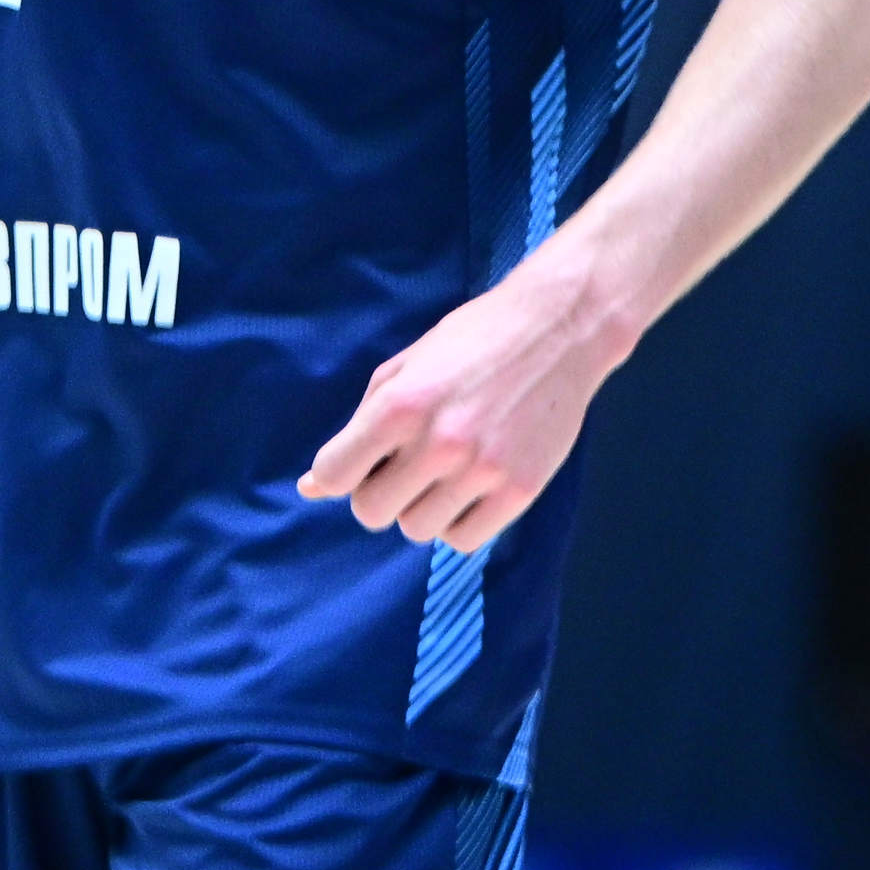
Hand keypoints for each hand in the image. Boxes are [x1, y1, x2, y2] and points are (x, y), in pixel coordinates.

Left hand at [296, 257, 629, 552]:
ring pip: (417, 530)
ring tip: (442, 471)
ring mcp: (482, 470)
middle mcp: (439, 442)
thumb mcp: (404, 370)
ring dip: (420, 506)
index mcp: (400, 405)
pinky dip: (457, 522)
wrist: (558, 328)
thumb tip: (311, 486)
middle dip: (378, 491)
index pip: (336, 474)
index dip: (338, 473)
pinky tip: (468, 488)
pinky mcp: (520, 490)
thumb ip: (359, 426)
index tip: (355, 464)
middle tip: (404, 464)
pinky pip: (464, 541)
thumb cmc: (472, 341)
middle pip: (372, 511)